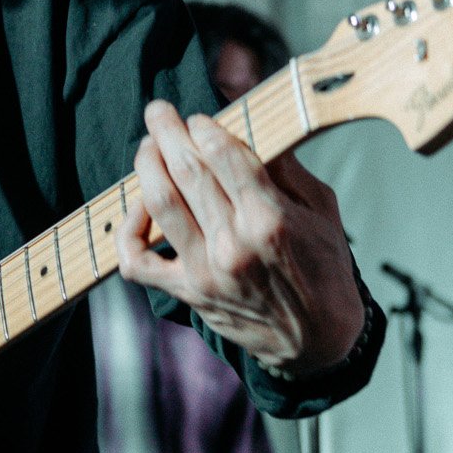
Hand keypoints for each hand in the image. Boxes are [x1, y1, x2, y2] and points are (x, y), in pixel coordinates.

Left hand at [117, 101, 363, 374]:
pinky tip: (138, 207)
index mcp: (271, 220)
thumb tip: (251, 124)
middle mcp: (234, 244)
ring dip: (147, 166)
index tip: (197, 117)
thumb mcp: (322, 211)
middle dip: (167, 132)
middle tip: (158, 111)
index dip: (204, 128)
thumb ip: (285, 167)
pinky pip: (138, 261)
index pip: (224, 157)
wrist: (317, 341)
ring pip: (160, 204)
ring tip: (148, 146)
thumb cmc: (324, 269)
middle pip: (187, 172)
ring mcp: (205, 271)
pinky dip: (128, 229)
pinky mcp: (187, 293)